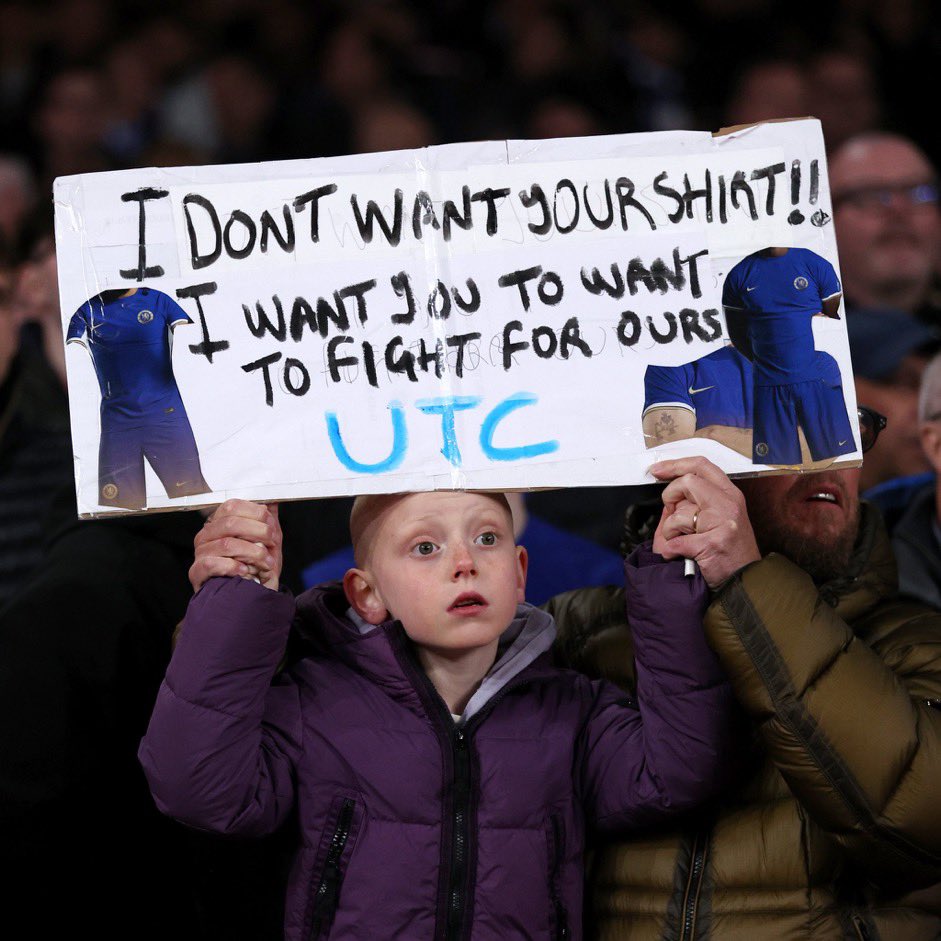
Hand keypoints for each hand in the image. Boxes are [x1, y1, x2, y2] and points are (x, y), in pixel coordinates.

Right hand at [190, 500, 281, 592]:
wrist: (250, 598)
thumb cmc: (257, 567)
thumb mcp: (267, 541)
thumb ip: (268, 519)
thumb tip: (273, 500)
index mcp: (220, 523)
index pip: (232, 507)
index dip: (256, 514)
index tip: (272, 526)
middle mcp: (207, 535)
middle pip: (231, 524)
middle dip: (258, 532)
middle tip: (272, 543)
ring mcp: (200, 553)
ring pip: (227, 544)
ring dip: (253, 553)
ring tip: (265, 562)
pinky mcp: (196, 572)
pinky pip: (212, 563)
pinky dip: (234, 567)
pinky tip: (246, 572)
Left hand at [649, 456, 760, 587]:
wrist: (744, 581)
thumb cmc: (730, 552)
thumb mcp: (720, 518)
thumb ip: (696, 502)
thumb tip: (669, 495)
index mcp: (729, 495)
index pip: (701, 465)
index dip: (675, 464)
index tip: (658, 469)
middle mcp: (728, 505)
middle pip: (687, 481)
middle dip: (669, 495)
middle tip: (670, 510)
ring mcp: (722, 524)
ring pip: (679, 513)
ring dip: (669, 530)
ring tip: (680, 540)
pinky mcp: (711, 545)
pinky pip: (675, 542)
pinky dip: (670, 550)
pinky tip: (678, 554)